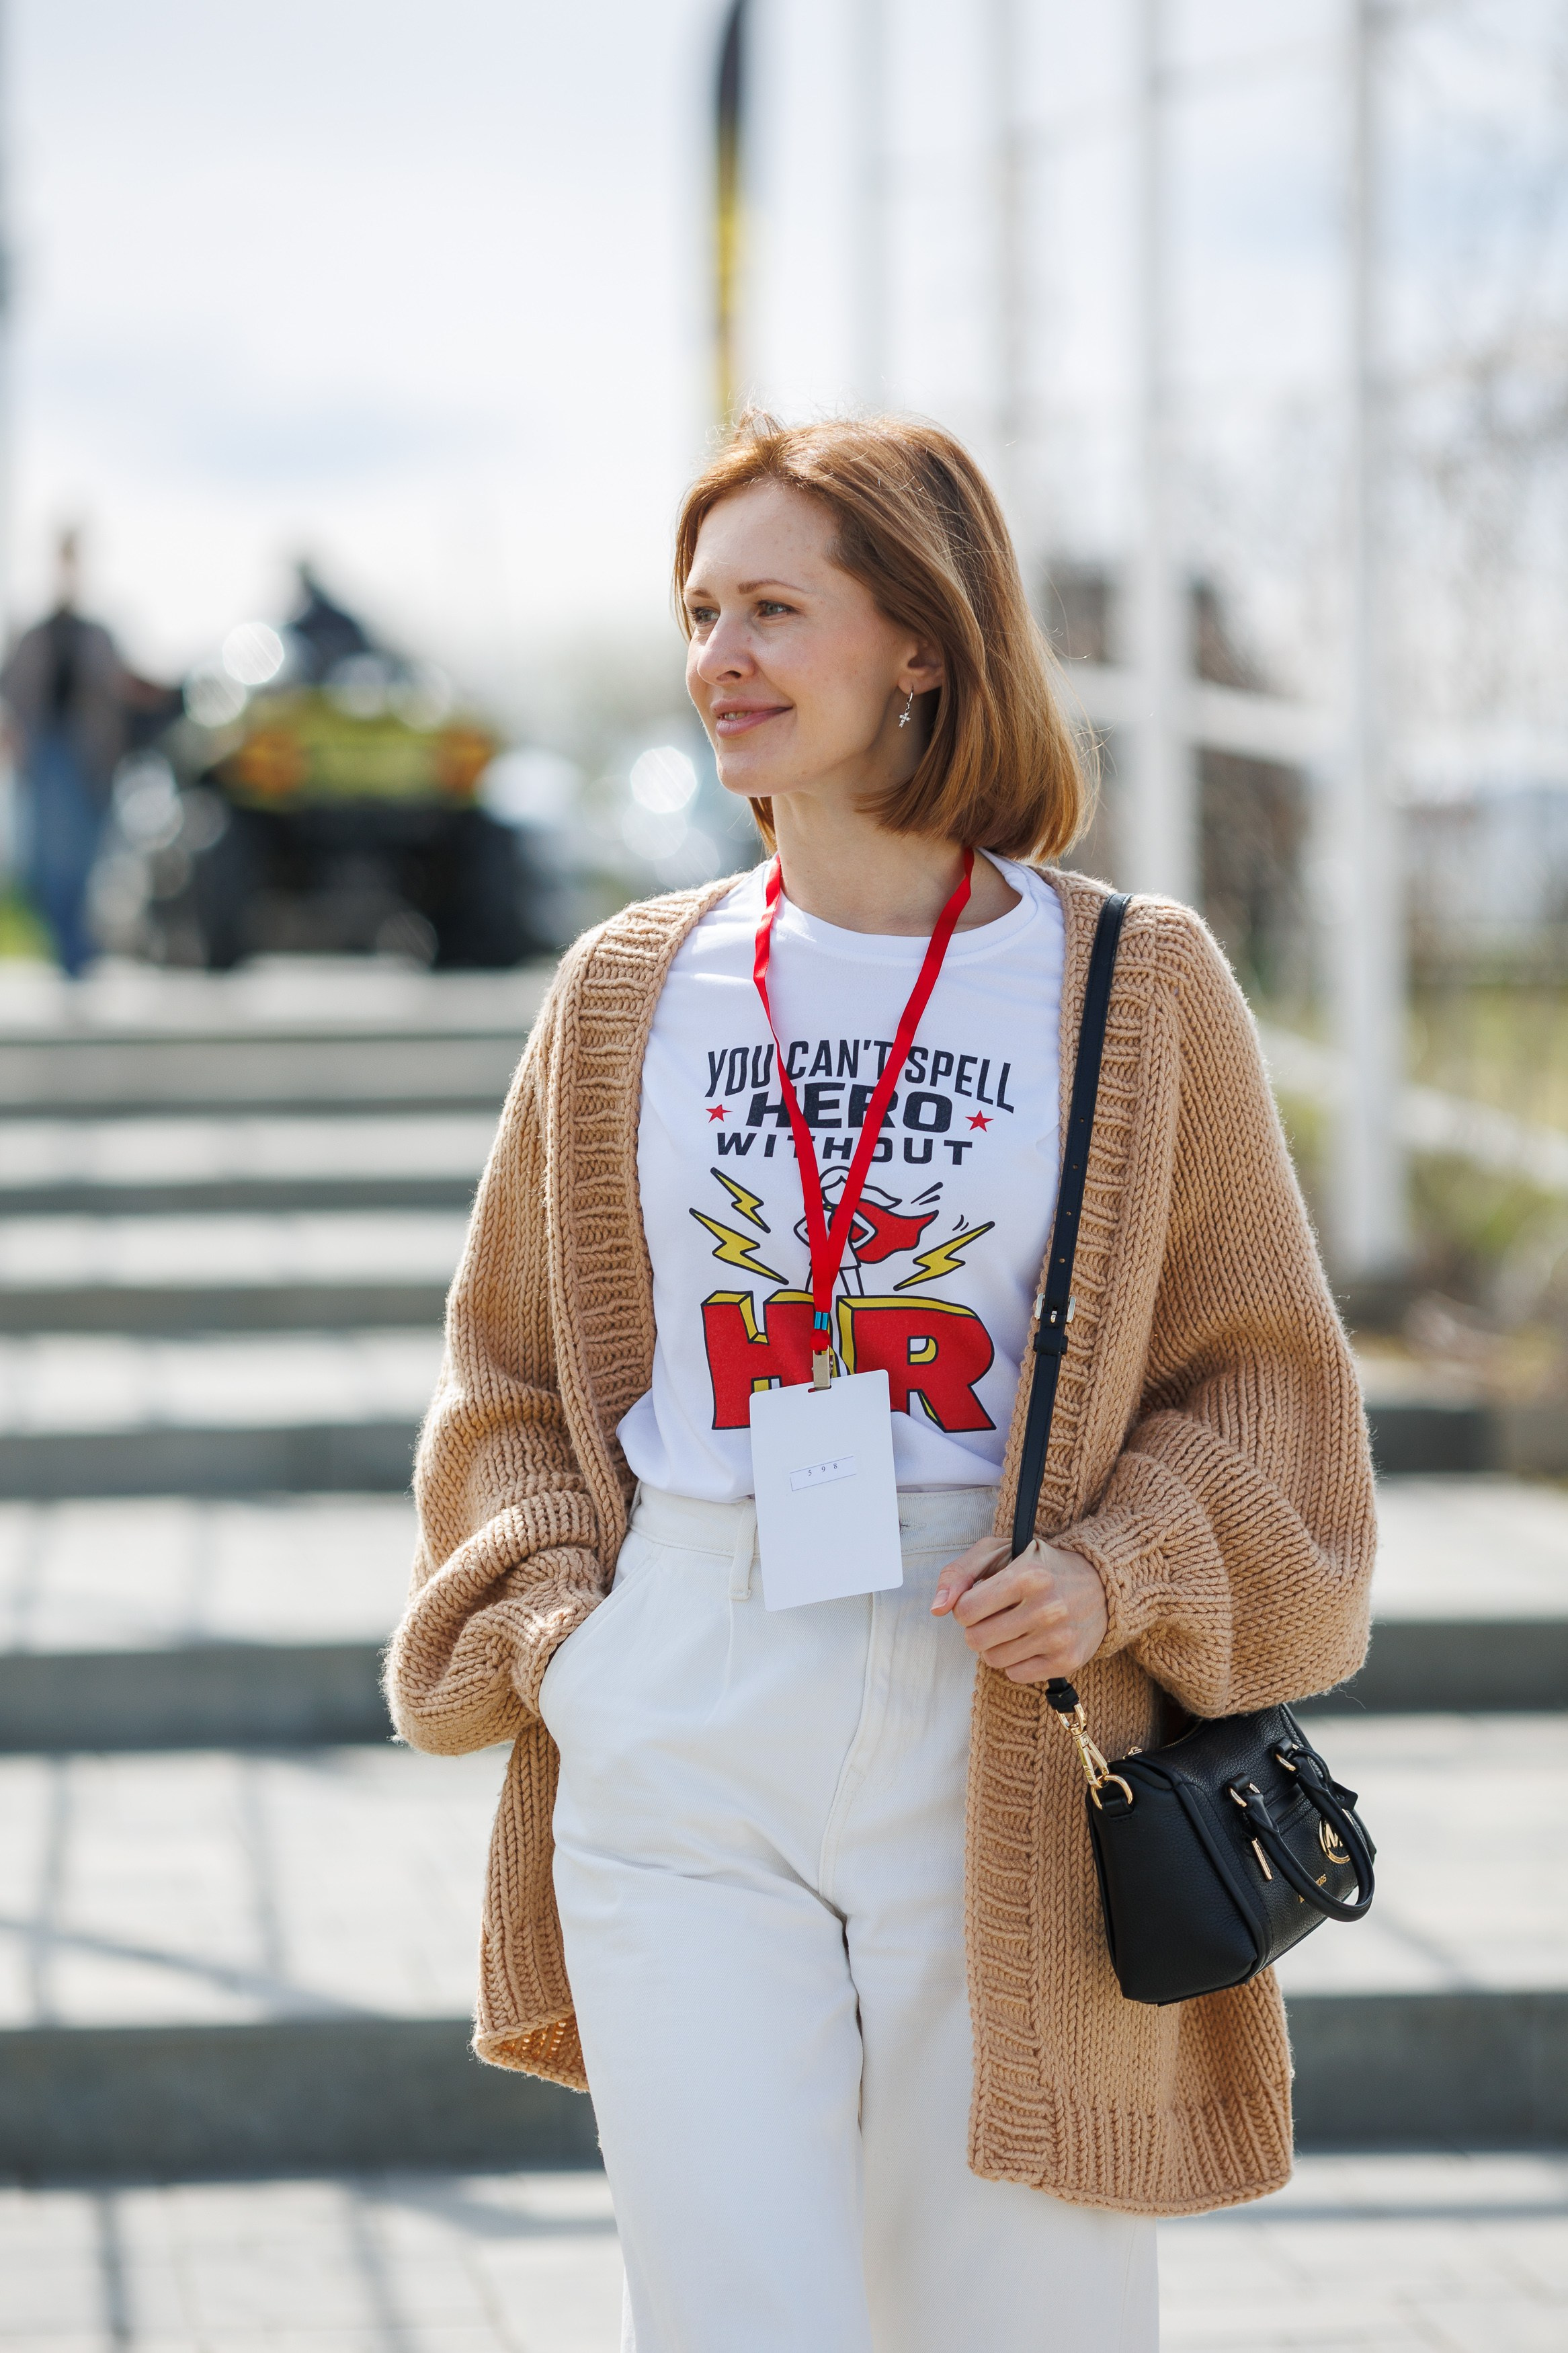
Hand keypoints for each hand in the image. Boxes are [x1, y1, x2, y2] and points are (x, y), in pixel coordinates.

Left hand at [930, 1535, 1108, 1684]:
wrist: (1101, 1582)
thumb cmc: (1039, 1564)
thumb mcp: (997, 1551)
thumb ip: (959, 1573)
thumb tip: (936, 1608)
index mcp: (1027, 1576)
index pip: (965, 1611)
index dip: (964, 1607)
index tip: (979, 1599)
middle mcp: (1046, 1608)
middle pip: (976, 1639)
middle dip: (977, 1628)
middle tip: (994, 1615)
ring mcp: (1059, 1637)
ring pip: (993, 1659)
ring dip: (995, 1645)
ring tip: (1013, 1626)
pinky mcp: (1068, 1661)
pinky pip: (1016, 1675)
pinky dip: (1015, 1660)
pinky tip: (1029, 1641)